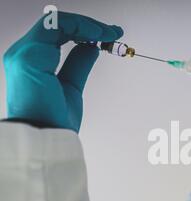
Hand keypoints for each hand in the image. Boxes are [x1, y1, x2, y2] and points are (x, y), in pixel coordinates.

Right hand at [3, 12, 122, 131]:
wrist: (47, 139)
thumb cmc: (56, 120)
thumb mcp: (72, 85)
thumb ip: (78, 63)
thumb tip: (92, 46)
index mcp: (33, 60)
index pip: (57, 32)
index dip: (85, 30)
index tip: (110, 36)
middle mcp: (24, 53)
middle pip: (57, 24)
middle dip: (90, 25)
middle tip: (115, 32)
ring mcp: (24, 53)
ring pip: (56, 21)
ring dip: (88, 25)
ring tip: (110, 34)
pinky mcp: (29, 58)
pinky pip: (56, 29)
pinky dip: (80, 28)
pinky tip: (99, 37)